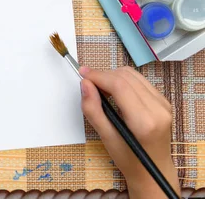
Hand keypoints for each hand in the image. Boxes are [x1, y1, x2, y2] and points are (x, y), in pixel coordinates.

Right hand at [80, 66, 179, 198]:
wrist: (152, 172)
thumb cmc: (128, 159)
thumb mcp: (106, 138)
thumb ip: (93, 110)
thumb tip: (85, 84)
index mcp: (144, 121)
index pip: (119, 85)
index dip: (98, 75)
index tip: (82, 73)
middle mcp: (158, 109)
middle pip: (126, 76)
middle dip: (104, 75)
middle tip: (89, 84)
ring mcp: (164, 104)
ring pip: (133, 75)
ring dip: (113, 76)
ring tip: (100, 88)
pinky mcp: (164, 102)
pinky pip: (140, 81)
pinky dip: (124, 81)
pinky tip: (115, 92)